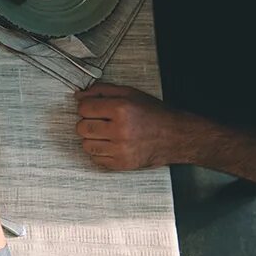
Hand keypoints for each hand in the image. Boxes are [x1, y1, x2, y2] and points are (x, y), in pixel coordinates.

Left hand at [75, 83, 191, 170]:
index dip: (87, 107)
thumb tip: (79, 96)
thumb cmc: (154, 114)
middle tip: (100, 122)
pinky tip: (111, 145)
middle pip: (82, 128)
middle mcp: (120, 130)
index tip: (94, 109)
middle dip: (87, 123)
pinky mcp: (123, 164)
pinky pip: (96, 159)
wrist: (176, 136)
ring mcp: (121, 149)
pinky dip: (100, 152)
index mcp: (121, 109)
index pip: (84, 108)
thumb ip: (102, 91)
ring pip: (86, 145)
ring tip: (106, 134)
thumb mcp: (130, 93)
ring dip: (92, 139)